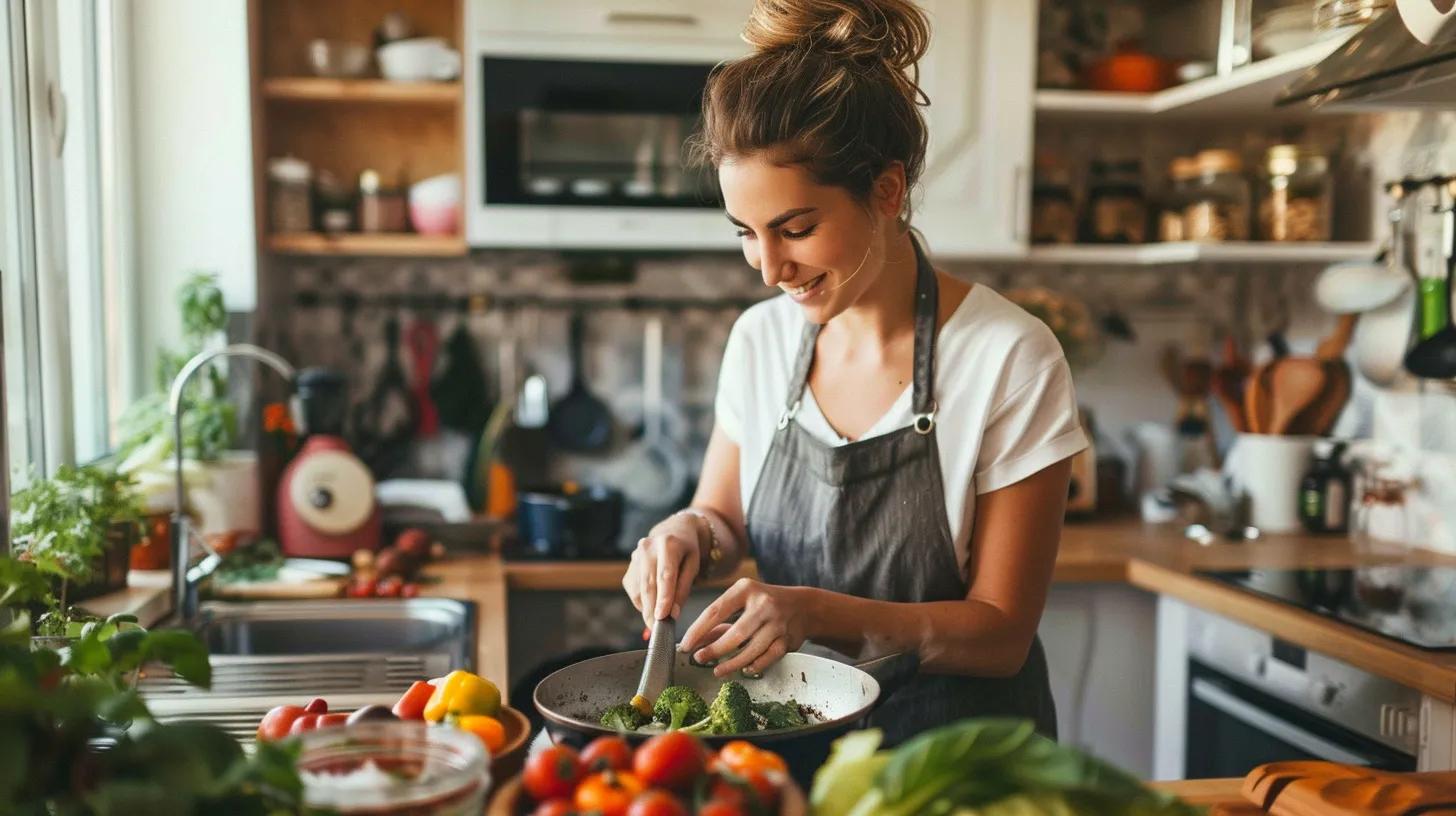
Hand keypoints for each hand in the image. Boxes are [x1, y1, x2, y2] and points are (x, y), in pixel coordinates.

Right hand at [622, 514, 700, 626]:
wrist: (673, 531)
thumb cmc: (687, 551)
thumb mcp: (693, 565)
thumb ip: (683, 589)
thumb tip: (672, 614)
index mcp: (668, 543)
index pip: (665, 574)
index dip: (664, 597)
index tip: (663, 617)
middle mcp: (647, 547)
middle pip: (648, 585)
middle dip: (652, 610)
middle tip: (659, 629)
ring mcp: (635, 557)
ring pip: (639, 591)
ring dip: (648, 609)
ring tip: (660, 617)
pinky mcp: (629, 568)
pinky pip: (634, 592)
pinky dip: (644, 602)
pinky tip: (654, 602)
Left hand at [679, 579, 807, 677]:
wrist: (803, 607)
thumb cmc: (764, 604)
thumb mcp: (741, 602)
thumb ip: (719, 620)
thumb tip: (695, 641)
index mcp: (745, 589)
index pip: (716, 611)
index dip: (698, 630)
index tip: (686, 645)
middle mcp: (763, 604)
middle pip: (735, 633)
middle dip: (714, 650)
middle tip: (699, 658)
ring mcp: (777, 623)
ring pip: (751, 649)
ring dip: (731, 663)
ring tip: (717, 670)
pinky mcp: (787, 639)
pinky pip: (767, 658)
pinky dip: (754, 666)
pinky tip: (744, 669)